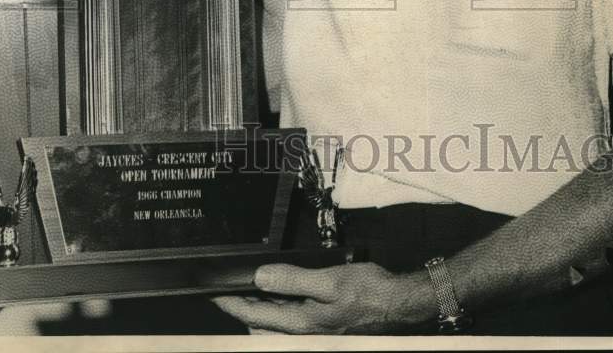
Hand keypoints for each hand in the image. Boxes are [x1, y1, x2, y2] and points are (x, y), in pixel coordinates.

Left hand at [212, 262, 433, 334]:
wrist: (399, 303)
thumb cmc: (369, 293)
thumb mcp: (329, 280)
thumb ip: (292, 280)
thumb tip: (260, 277)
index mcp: (301, 325)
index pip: (254, 317)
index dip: (231, 305)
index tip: (213, 295)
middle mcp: (303, 335)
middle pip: (259, 329)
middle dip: (241, 312)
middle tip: (228, 292)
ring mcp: (312, 335)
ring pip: (273, 330)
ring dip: (259, 314)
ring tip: (250, 292)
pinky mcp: (321, 330)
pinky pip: (289, 325)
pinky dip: (277, 313)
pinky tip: (280, 296)